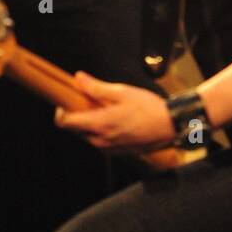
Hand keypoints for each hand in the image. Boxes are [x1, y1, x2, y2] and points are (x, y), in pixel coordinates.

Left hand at [55, 73, 175, 152]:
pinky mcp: (118, 152)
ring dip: (90, 123)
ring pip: (88, 136)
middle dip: (78, 115)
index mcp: (99, 124)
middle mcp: (101, 140)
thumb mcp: (121, 92)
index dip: (61, 111)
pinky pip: (101, 141)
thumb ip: (96, 87)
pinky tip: (116, 119)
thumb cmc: (148, 108)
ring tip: (106, 109)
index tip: (66, 101)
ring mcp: (109, 148)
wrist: (170, 126)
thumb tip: (78, 78)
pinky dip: (102, 131)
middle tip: (90, 101)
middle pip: (76, 129)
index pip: (65, 123)